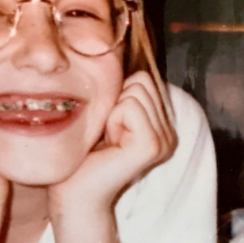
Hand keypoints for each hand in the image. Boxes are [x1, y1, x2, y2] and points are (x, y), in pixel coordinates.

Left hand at [50, 72, 175, 208]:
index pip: (145, 78)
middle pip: (143, 81)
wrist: (73, 190)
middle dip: (117, 103)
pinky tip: (111, 145)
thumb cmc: (83, 153)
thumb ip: (123, 91)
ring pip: (136, 92)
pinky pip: (130, 107)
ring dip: (113, 113)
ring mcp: (164, 140)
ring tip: (110, 141)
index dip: (118, 96)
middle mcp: (169, 133)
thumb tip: (118, 52)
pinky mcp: (152, 145)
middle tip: (108, 135)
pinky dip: (113, 121)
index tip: (109, 126)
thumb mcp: (107, 113)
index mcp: (161, 125)